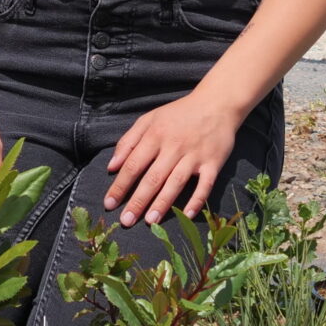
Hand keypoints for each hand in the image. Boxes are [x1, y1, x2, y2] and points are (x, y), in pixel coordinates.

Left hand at [103, 90, 244, 225]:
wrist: (216, 104)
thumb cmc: (179, 114)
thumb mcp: (149, 119)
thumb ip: (128, 141)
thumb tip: (111, 166)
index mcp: (155, 135)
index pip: (133, 164)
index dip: (120, 185)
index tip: (109, 204)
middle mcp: (174, 147)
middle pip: (153, 178)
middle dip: (138, 201)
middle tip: (126, 221)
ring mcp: (194, 156)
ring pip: (176, 183)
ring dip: (162, 203)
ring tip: (150, 222)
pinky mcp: (213, 163)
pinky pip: (205, 185)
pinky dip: (197, 200)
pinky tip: (187, 215)